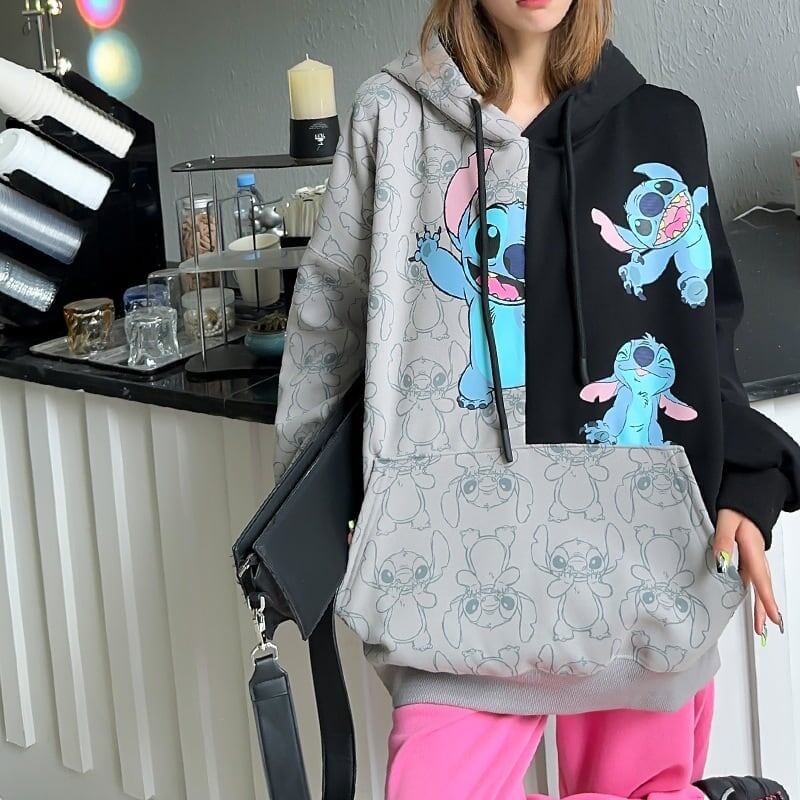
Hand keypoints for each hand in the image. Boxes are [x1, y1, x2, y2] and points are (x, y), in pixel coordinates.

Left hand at [714, 508, 783, 642]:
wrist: (746, 500)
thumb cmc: (737, 509)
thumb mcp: (726, 520)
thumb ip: (724, 541)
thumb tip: (721, 563)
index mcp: (753, 549)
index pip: (761, 579)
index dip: (766, 599)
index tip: (773, 617)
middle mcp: (756, 556)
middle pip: (763, 586)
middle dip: (765, 609)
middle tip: (765, 629)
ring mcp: (754, 557)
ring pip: (759, 584)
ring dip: (761, 602)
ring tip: (761, 622)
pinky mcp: (750, 556)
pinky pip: (753, 577)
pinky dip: (754, 590)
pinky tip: (749, 599)